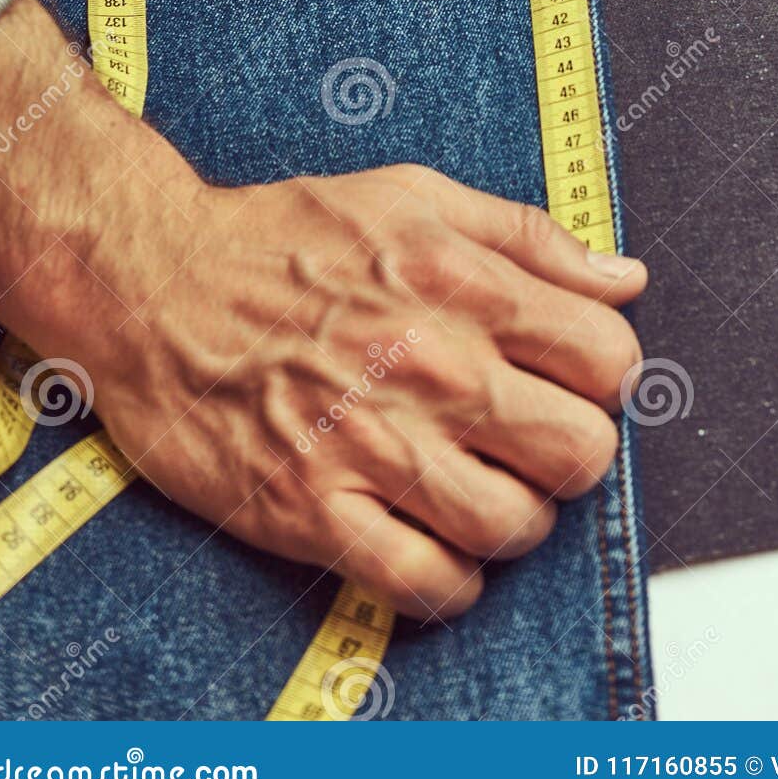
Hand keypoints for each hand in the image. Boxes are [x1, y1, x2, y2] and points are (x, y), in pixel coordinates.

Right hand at [0, 0, 646, 618]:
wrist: (153, 282)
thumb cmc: (283, 236)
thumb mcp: (415, 195)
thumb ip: (530, 237)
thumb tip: (624, 279)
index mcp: (461, 286)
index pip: (608, 358)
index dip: (605, 374)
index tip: (574, 378)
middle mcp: (429, 368)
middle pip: (580, 451)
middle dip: (573, 451)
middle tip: (533, 440)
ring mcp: (371, 446)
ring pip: (514, 526)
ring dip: (515, 518)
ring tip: (484, 490)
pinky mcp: (310, 510)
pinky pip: (425, 583)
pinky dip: (451, 579)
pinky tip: (436, 544)